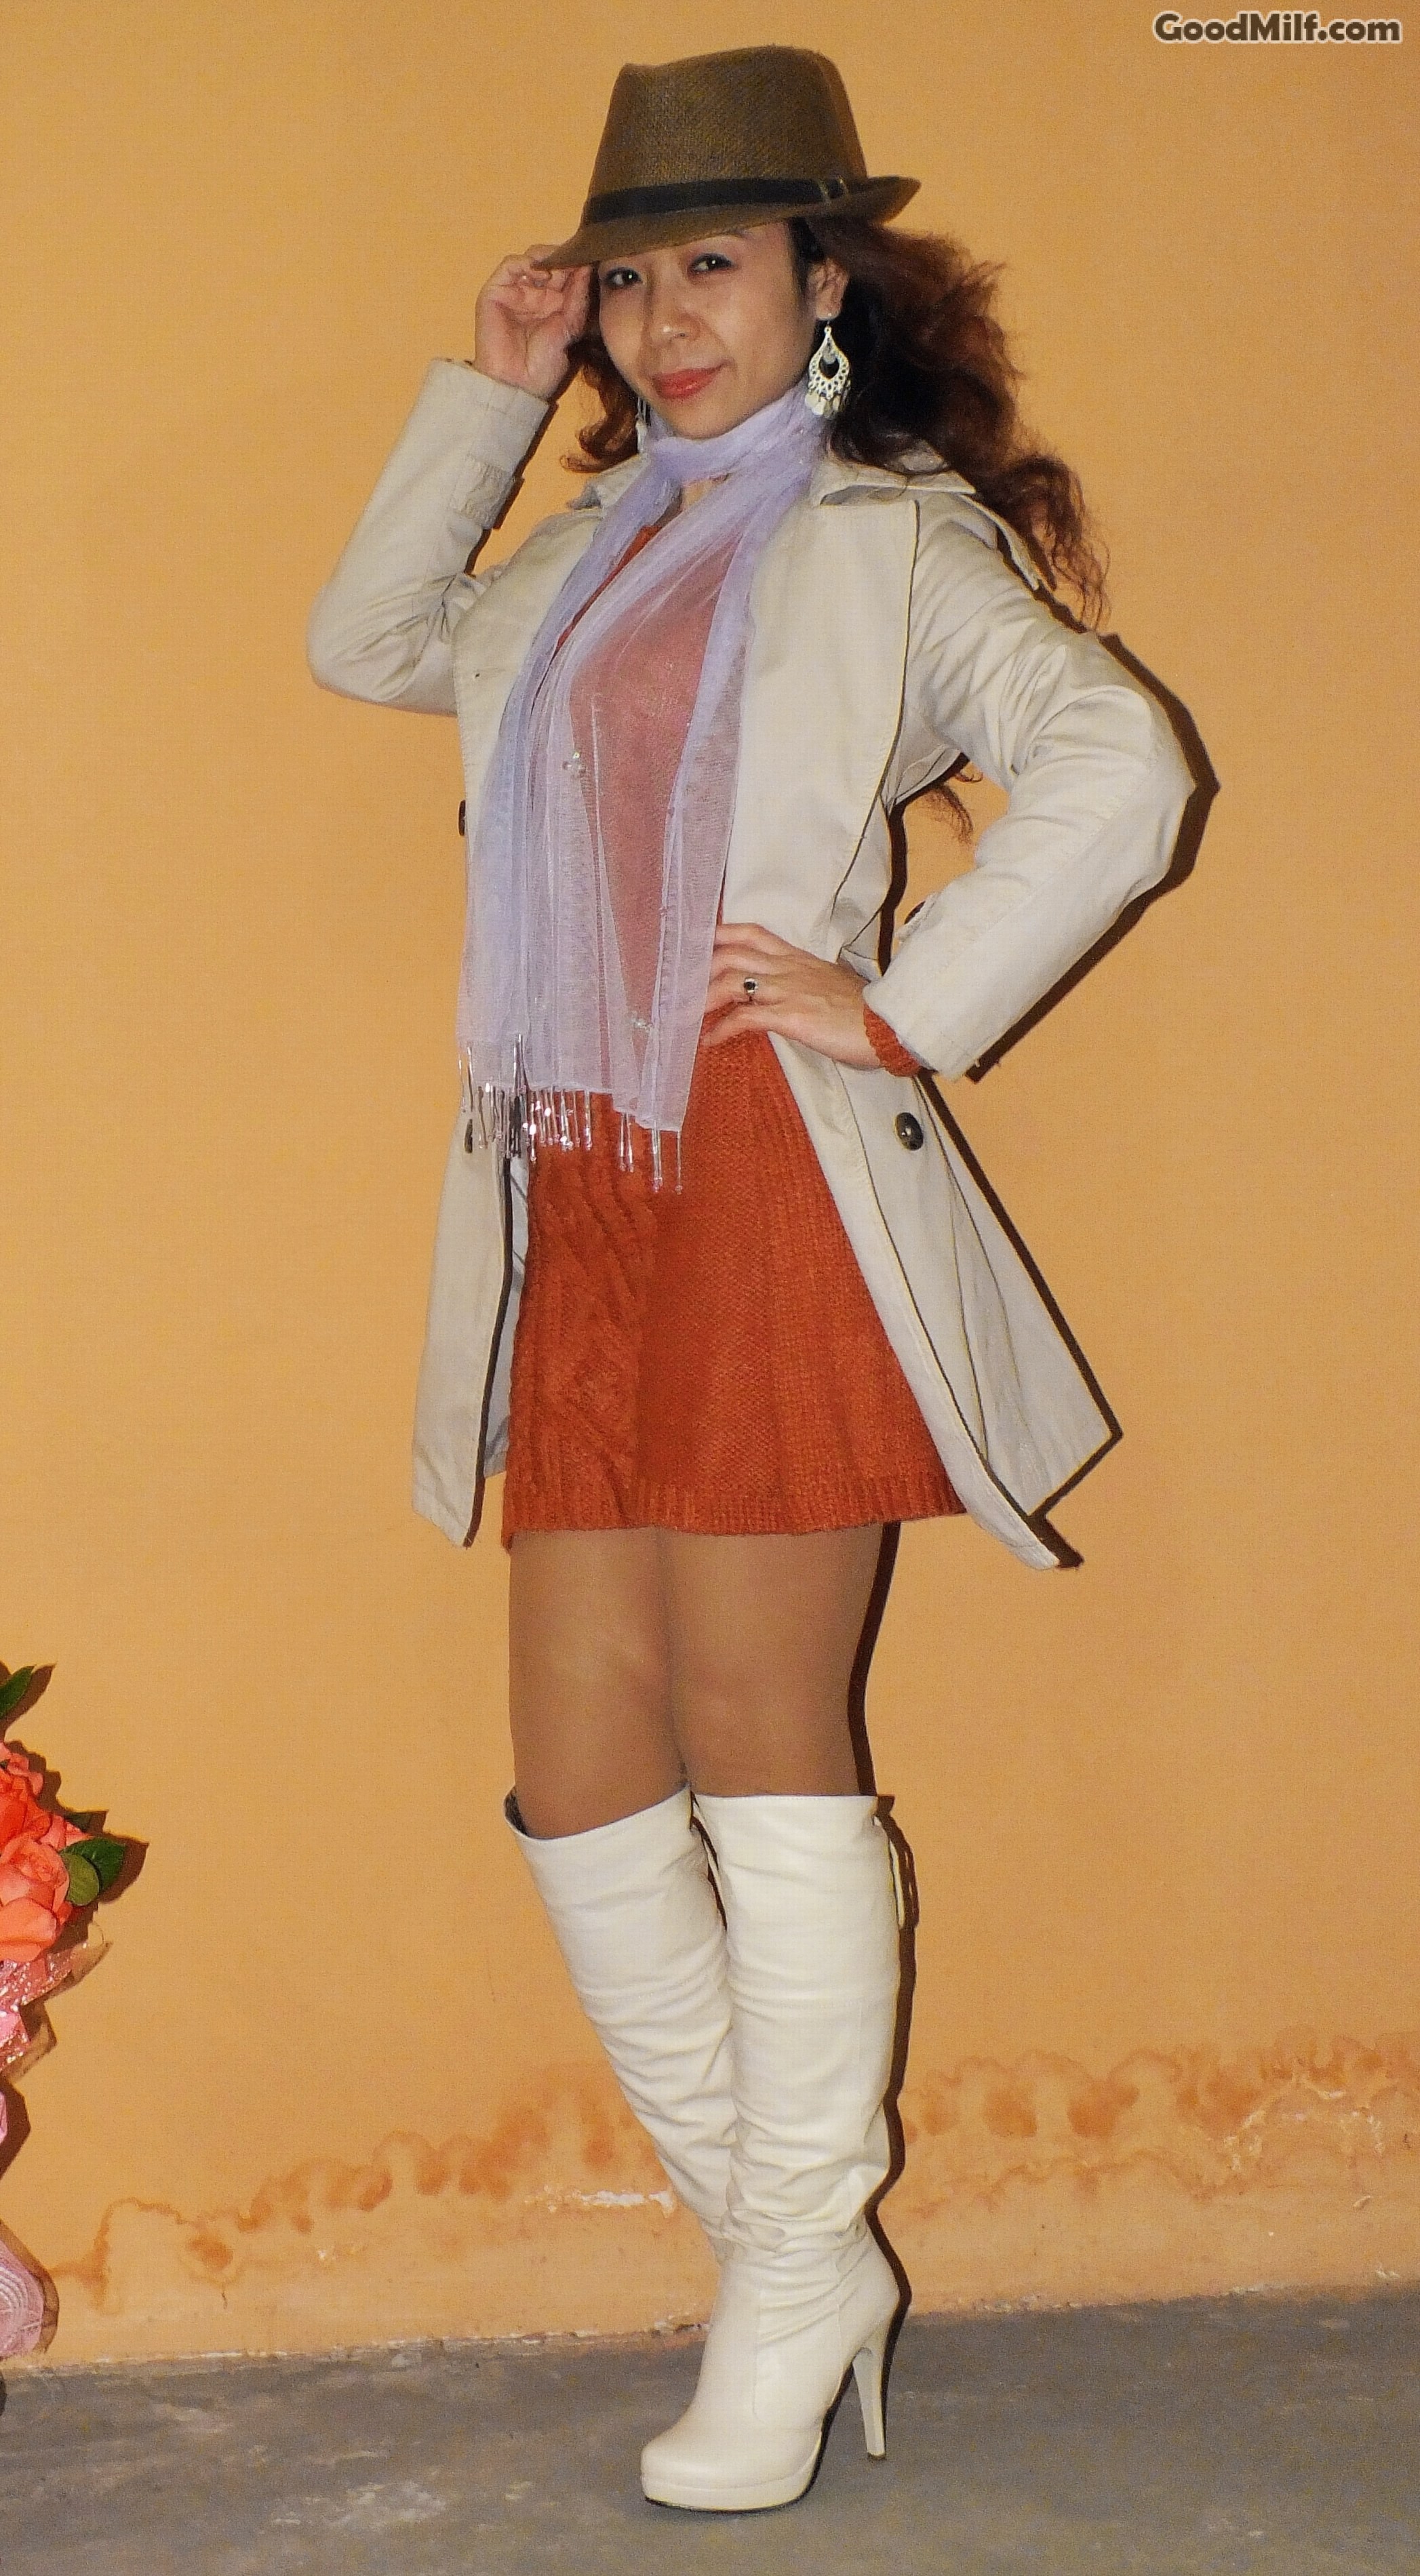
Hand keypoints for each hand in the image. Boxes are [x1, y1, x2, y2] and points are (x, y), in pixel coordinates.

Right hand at [473, 246, 592, 401]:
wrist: (517, 385)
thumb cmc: (543, 366)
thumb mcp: (569, 328)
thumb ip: (577, 298)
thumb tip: (587, 267)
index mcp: (553, 304)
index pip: (566, 275)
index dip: (577, 266)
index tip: (590, 260)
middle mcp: (534, 295)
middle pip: (550, 263)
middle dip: (564, 259)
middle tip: (576, 259)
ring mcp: (515, 292)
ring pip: (531, 259)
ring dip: (547, 257)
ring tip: (559, 266)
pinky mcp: (496, 291)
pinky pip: (510, 265)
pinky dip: (525, 262)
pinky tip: (541, 273)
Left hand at [702, 923, 880, 1067]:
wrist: (888, 1025)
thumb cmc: (866, 1011)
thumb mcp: (832, 986)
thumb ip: (808, 984)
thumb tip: (795, 995)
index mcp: (798, 958)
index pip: (754, 934)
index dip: (722, 934)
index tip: (700, 942)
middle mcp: (788, 968)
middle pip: (732, 952)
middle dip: (700, 965)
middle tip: (680, 983)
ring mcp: (787, 990)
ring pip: (730, 980)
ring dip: (701, 997)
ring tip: (685, 1015)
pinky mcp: (790, 1016)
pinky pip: (745, 1017)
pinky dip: (722, 1028)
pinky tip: (710, 1040)